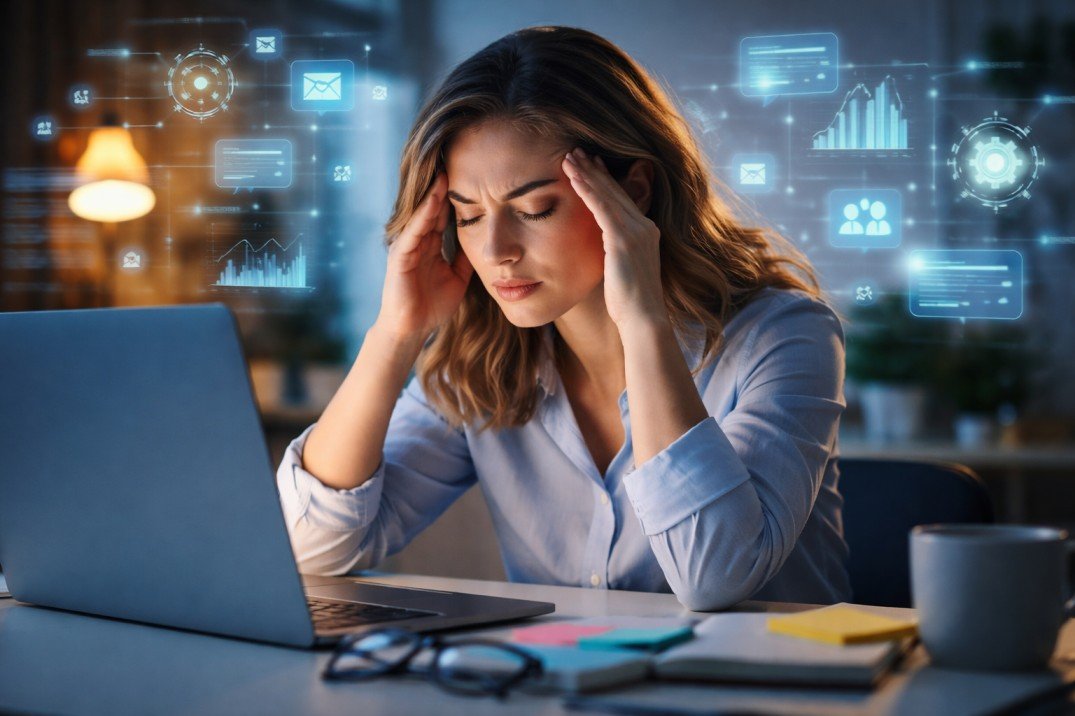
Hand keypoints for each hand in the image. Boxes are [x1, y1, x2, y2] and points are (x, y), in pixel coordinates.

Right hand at [375, 173, 473, 343]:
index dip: (456, 197)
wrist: (412, 329)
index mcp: (430, 245)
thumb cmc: (432, 305)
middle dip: (443, 189)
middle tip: (456, 164)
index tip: (472, 178)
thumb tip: (481, 241)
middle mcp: (417, 242)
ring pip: (421, 216)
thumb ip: (464, 258)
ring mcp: (407, 247)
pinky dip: (422, 217)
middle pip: (432, 209)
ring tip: (444, 175)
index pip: (443, 215)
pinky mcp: (399, 257)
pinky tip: (432, 203)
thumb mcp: (458, 277)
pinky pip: (412, 233)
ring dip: (432, 196)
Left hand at [562, 148, 666, 329]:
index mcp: (646, 233)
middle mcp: (644, 227)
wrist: (643, 320)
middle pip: (615, 191)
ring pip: (608, 195)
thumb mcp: (622, 271)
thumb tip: (599, 250)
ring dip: (587, 174)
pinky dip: (588, 191)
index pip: (622, 200)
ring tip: (569, 157)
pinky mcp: (623, 240)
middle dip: (595, 170)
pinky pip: (602, 208)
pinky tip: (574, 178)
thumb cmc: (630, 305)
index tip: (591, 166)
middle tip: (576, 151)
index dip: (605, 181)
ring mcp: (636, 232)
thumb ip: (614, 253)